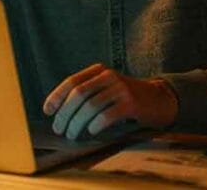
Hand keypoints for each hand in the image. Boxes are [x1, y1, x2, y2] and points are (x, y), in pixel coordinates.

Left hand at [42, 63, 177, 139]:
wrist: (159, 99)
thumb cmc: (126, 97)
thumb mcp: (106, 87)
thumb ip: (87, 93)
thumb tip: (59, 111)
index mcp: (99, 70)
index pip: (72, 81)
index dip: (57, 96)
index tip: (47, 111)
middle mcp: (109, 76)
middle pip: (78, 94)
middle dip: (65, 113)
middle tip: (59, 129)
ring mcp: (121, 89)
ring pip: (90, 106)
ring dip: (77, 123)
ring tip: (72, 135)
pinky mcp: (131, 103)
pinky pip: (107, 115)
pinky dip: (96, 124)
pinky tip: (91, 131)